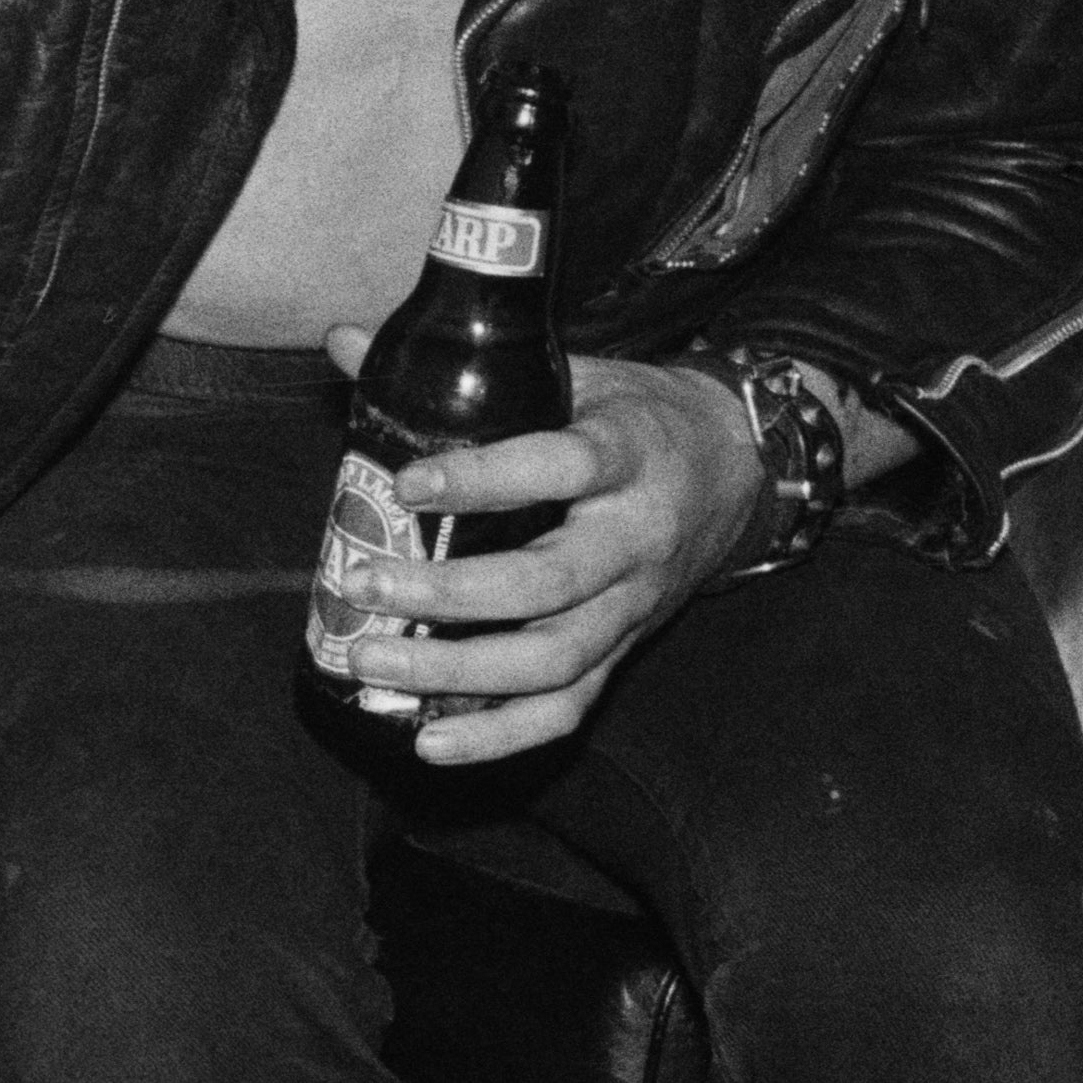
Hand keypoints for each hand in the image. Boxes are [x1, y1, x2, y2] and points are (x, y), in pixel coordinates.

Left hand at [313, 328, 768, 766]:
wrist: (737, 466)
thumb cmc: (634, 416)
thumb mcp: (571, 372)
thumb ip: (463, 369)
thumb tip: (345, 341)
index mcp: (627, 454)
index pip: (560, 467)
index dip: (482, 479)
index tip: (405, 484)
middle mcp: (636, 539)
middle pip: (548, 583)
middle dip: (449, 594)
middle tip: (364, 585)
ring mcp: (634, 605)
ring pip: (553, 658)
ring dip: (456, 672)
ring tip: (369, 661)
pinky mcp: (625, 650)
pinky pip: (567, 709)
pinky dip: (498, 735)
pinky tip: (428, 740)